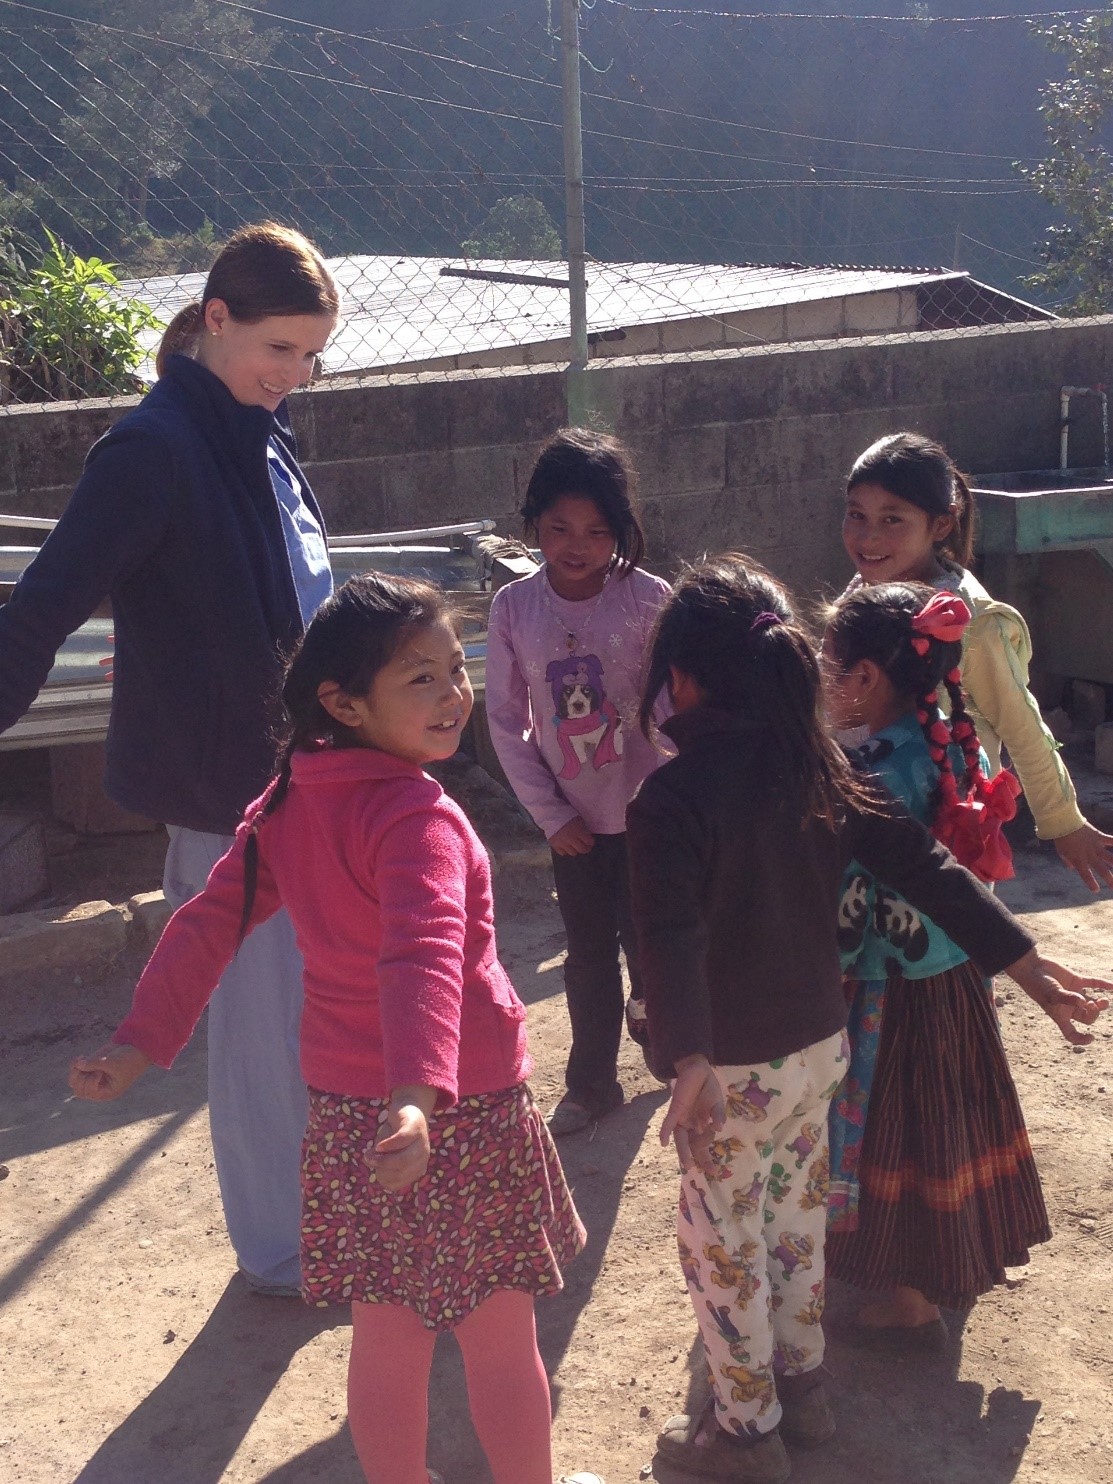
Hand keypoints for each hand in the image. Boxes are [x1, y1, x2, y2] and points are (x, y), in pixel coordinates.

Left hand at [69, 1042, 150, 1100]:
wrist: (135, 1047)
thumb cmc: (128, 1058)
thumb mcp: (113, 1062)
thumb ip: (94, 1063)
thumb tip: (78, 1064)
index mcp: (107, 1092)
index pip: (89, 1092)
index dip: (91, 1080)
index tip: (100, 1070)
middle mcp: (99, 1088)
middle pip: (79, 1090)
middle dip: (80, 1077)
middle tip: (88, 1064)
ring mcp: (94, 1079)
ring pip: (74, 1082)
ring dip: (74, 1071)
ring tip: (82, 1059)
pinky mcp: (91, 1069)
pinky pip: (76, 1072)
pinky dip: (75, 1065)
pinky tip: (82, 1056)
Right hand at [366, 1103, 430, 1190]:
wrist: (410, 1106)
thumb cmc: (395, 1132)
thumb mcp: (385, 1148)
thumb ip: (379, 1157)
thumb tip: (369, 1160)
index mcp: (415, 1169)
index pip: (396, 1184)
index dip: (380, 1178)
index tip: (373, 1166)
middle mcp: (422, 1159)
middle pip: (400, 1172)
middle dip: (381, 1168)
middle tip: (369, 1159)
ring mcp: (421, 1143)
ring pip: (403, 1160)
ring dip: (384, 1159)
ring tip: (373, 1152)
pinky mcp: (415, 1128)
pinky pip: (402, 1140)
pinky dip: (388, 1144)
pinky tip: (380, 1144)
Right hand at [549, 817, 594, 855]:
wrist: (550, 814)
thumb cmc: (566, 814)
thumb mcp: (578, 818)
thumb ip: (583, 828)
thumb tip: (587, 836)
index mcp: (578, 831)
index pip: (589, 841)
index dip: (591, 842)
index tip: (590, 842)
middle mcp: (571, 839)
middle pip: (582, 849)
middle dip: (586, 848)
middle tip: (586, 847)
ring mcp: (562, 843)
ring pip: (573, 853)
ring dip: (575, 850)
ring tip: (575, 846)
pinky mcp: (554, 845)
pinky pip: (562, 853)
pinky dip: (566, 851)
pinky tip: (566, 846)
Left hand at [660, 1055, 724, 1173]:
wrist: (698, 1070)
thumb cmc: (708, 1088)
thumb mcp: (717, 1103)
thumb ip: (717, 1115)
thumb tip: (719, 1128)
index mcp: (702, 1126)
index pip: (703, 1145)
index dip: (707, 1159)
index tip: (714, 1172)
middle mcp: (691, 1125)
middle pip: (692, 1145)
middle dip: (697, 1158)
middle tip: (703, 1170)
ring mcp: (682, 1118)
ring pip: (681, 1138)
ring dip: (683, 1151)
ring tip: (687, 1164)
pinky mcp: (675, 1109)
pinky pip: (669, 1122)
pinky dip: (666, 1131)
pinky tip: (664, 1142)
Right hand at [1004, 950, 1111, 1044]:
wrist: (1032, 966)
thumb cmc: (1038, 984)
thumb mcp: (1052, 994)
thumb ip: (1068, 998)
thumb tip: (1084, 1002)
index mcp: (1060, 1015)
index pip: (1071, 1033)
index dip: (1081, 1039)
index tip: (1092, 1037)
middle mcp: (1068, 1006)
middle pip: (1087, 1017)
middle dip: (1094, 1013)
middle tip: (1092, 1004)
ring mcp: (1073, 993)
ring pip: (1092, 1003)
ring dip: (1101, 1003)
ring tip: (1103, 1000)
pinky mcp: (1076, 980)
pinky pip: (1093, 984)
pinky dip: (1103, 985)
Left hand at [1053, 822, 1112, 891]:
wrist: (1064, 822)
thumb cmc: (1061, 838)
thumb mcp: (1061, 852)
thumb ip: (1067, 861)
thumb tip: (1071, 868)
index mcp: (1079, 860)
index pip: (1086, 875)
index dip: (1091, 883)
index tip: (1096, 890)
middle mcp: (1089, 855)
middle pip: (1101, 869)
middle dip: (1109, 878)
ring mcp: (1096, 846)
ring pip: (1109, 857)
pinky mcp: (1099, 837)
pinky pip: (1111, 840)